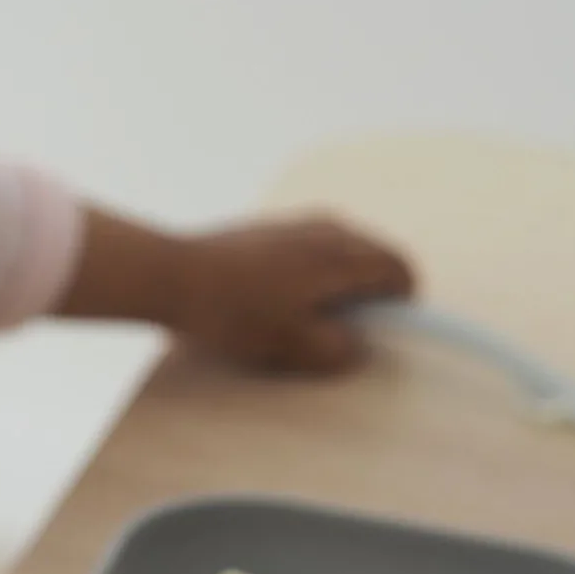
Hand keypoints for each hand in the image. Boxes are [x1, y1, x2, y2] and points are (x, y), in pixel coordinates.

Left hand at [159, 215, 416, 372]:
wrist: (172, 276)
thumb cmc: (236, 314)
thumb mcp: (293, 347)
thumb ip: (337, 350)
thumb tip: (358, 347)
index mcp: (343, 253)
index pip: (399, 270)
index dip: (402, 307)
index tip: (383, 337)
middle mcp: (328, 227)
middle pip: (373, 259)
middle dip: (369, 298)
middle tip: (344, 337)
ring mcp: (297, 223)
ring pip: (340, 255)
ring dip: (338, 288)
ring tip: (309, 324)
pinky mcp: (269, 230)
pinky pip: (309, 252)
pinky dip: (311, 277)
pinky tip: (279, 306)